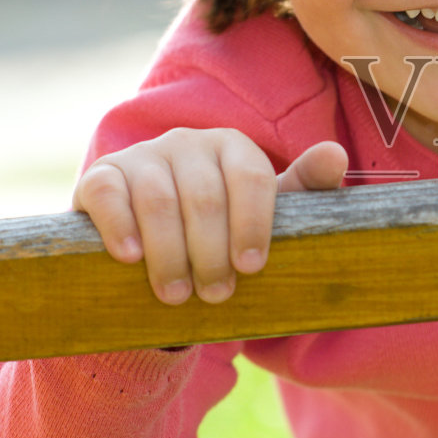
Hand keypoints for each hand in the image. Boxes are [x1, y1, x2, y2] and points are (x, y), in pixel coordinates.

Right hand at [74, 129, 347, 304]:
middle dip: (211, 252)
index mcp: (234, 147)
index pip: (252, 177)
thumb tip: (336, 155)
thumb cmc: (224, 233)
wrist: (157, 250)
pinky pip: (107, 194)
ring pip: (158, 200)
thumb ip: (304, 190)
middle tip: (215, 295)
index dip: (253, 225)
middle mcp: (188, 142)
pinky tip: (131, 258)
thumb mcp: (266, 216)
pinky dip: (119, 228)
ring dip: (170, 254)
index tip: (252, 268)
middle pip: (205, 196)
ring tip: (177, 294)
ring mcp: (142, 156)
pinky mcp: (101, 175)